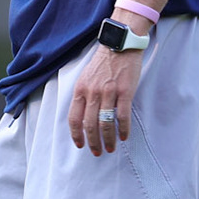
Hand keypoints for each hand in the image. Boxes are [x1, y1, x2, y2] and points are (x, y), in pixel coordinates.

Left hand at [67, 41, 143, 155]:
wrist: (120, 45)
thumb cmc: (103, 62)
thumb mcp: (86, 76)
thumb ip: (83, 95)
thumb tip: (82, 116)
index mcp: (80, 89)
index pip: (74, 118)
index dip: (76, 135)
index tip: (80, 145)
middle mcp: (92, 92)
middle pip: (89, 124)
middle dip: (93, 142)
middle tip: (97, 152)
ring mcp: (108, 92)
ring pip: (106, 123)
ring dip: (108, 139)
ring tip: (111, 148)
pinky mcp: (124, 92)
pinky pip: (122, 116)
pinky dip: (123, 129)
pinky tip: (124, 136)